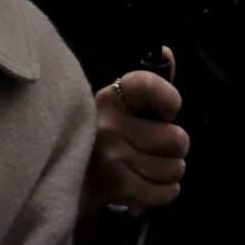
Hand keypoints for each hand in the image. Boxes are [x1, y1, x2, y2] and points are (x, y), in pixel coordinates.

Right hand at [87, 46, 188, 212]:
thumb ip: (149, 85)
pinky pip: (166, 191)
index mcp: (111, 98)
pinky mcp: (117, 185)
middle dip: (174, 149)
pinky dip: (164, 192)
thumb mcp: (121, 108)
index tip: (164, 113)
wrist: (67, 181)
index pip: (149, 86)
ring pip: (175, 168)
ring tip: (147, 168)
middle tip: (154, 149)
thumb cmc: (105, 140)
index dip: (169, 101)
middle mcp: (110, 124)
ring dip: (168, 173)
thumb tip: (168, 52)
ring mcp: (113, 155)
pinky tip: (148, 185)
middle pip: (177, 139)